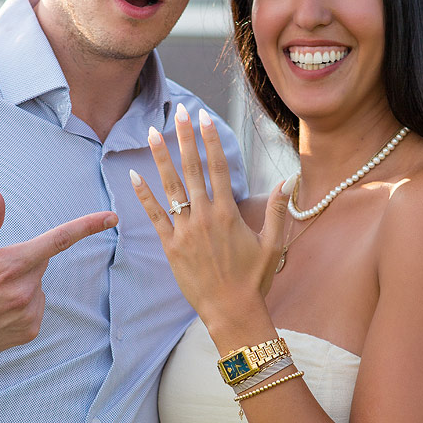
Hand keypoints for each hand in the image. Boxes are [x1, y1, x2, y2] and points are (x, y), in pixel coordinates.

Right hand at [0, 189, 117, 367]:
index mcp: (12, 264)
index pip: (59, 240)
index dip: (88, 227)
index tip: (112, 218)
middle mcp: (25, 290)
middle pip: (39, 263)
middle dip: (20, 262)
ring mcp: (28, 313)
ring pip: (36, 287)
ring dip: (19, 286)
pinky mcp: (28, 331)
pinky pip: (34, 308)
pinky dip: (19, 306)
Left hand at [130, 105, 284, 329]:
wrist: (231, 311)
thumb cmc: (254, 279)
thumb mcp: (273, 244)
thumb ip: (279, 210)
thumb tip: (289, 180)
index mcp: (229, 213)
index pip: (219, 167)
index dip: (211, 140)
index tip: (205, 118)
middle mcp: (205, 216)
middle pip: (193, 168)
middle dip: (185, 138)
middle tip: (179, 112)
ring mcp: (185, 230)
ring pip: (171, 186)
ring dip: (161, 157)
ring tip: (151, 132)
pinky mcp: (171, 246)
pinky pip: (155, 215)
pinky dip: (143, 195)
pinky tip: (133, 175)